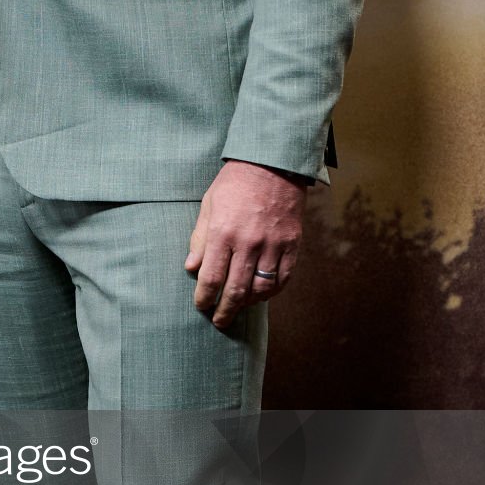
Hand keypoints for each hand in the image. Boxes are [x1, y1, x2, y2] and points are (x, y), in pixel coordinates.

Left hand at [185, 160, 307, 328]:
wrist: (273, 163)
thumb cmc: (235, 183)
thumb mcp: (209, 205)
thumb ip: (200, 239)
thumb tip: (191, 268)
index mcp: (223, 232)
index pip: (211, 278)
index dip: (205, 298)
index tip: (201, 306)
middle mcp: (248, 242)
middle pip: (235, 290)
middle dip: (225, 311)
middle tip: (219, 321)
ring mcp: (273, 244)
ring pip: (261, 288)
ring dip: (248, 304)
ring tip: (239, 308)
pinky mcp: (292, 243)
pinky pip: (283, 277)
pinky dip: (272, 291)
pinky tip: (262, 295)